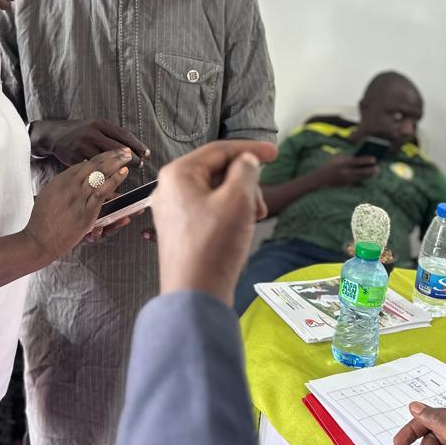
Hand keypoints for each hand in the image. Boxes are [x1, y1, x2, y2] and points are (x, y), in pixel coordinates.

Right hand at [24, 149, 131, 262]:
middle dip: (112, 155)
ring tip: (128, 156)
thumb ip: (62, 183)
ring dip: (117, 163)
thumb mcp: (49, 194)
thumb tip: (76, 171)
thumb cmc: (42, 221)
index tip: (112, 153)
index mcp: (61, 180)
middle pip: (95, 164)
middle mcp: (70, 185)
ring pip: (100, 174)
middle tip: (124, 150)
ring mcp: (78, 197)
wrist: (39, 239)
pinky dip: (114, 180)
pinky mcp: (86, 211)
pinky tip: (123, 173)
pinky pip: (102, 192)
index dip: (101, 157)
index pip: (85, 164)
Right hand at [30, 119, 149, 166]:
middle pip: (117, 148)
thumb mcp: (95, 127)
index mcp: (100, 124)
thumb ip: (111, 135)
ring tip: (127, 173)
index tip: (147, 153)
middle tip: (141, 164)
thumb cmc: (80, 132)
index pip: (124, 135)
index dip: (137, 145)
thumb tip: (133, 148)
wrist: (54, 134)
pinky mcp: (74, 159)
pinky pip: (92, 171)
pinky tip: (111, 183)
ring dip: (118, 169)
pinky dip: (103, 178)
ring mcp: (82, 147)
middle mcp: (92, 134)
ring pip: (106, 161)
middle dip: (131, 158)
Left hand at [150, 140, 277, 305]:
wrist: (195, 296)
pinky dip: (229, 213)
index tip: (275, 153)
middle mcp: (170, 189)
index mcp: (178, 174)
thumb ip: (245, 170)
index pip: (219, 149)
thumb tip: (246, 161)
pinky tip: (241, 227)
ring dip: (240, 199)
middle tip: (261, 204)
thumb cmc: (213, 246)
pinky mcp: (181, 230)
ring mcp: (173, 210)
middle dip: (245, 183)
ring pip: (215, 191)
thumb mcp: (237, 199)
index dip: (250, 149)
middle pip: (216, 170)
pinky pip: (209, 209)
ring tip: (254, 219)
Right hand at [311, 154, 377, 188]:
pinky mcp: (346, 185)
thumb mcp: (336, 159)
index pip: (357, 161)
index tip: (374, 159)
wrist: (318, 180)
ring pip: (361, 177)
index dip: (367, 160)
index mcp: (343, 163)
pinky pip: (358, 182)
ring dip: (369, 175)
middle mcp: (345, 171)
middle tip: (378, 168)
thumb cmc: (328, 167)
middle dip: (371, 170)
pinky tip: (368, 177)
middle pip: (362, 171)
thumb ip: (347, 157)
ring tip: (375, 172)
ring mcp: (346, 180)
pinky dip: (363, 179)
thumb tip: (360, 157)